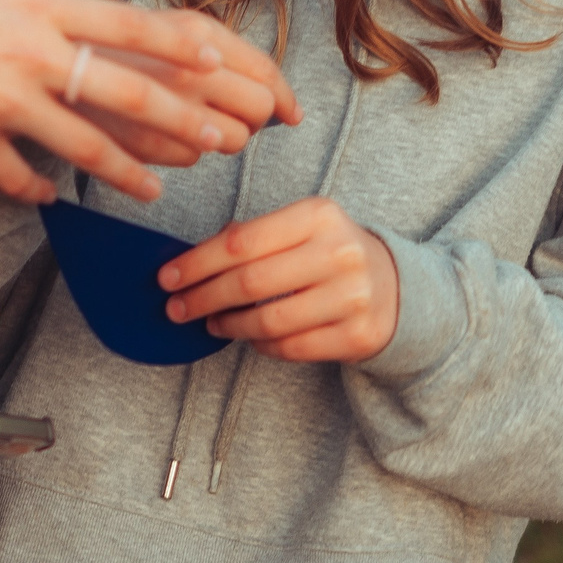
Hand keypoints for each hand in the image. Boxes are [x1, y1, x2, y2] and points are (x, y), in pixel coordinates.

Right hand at [0, 0, 300, 205]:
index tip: (214, 63)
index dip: (175, 46)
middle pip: (123, 90)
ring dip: (125, 171)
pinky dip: (33, 187)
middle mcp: (32, 56)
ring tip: (156, 190)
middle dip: (178, 117)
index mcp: (41, 8)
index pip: (127, 25)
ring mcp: (3, 102)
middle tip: (220, 138)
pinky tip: (53, 196)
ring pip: (83, 144)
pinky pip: (13, 173)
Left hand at [158, 197, 401, 362]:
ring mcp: (353, 297)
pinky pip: (291, 347)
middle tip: (177, 308)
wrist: (395, 285)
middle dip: (203, 297)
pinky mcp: (358, 335)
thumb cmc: (329, 252)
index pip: (242, 241)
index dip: (197, 262)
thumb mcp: (301, 228)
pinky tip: (249, 337)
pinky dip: (261, 346)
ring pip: (269, 321)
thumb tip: (187, 264)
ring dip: (229, 326)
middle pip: (250, 282)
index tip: (167, 277)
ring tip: (211, 323)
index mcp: (319, 215)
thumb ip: (252, 238)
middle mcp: (340, 252)